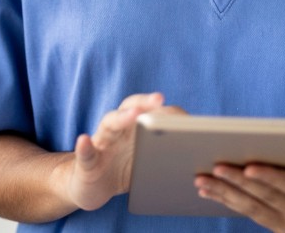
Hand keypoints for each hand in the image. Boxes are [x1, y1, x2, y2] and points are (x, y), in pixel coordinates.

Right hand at [60, 92, 185, 211]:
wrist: (93, 187)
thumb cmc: (124, 171)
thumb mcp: (146, 163)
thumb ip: (166, 154)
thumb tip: (200, 156)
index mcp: (134, 129)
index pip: (149, 110)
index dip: (164, 107)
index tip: (180, 105)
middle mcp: (117, 129)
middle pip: (130, 108)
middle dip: (145, 102)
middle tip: (160, 98)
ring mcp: (100, 143)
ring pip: (109, 124)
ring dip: (121, 118)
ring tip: (133, 114)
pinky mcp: (85, 162)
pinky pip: (85, 152)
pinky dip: (84, 146)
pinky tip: (84, 140)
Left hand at [195, 152, 284, 232]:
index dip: (274, 178)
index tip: (252, 167)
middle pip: (268, 199)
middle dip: (239, 182)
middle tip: (214, 167)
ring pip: (254, 210)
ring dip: (226, 194)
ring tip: (201, 180)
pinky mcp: (283, 232)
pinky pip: (254, 215)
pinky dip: (231, 202)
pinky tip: (211, 190)